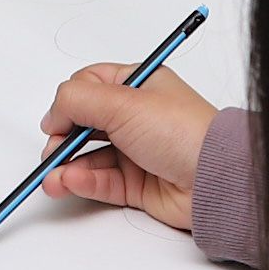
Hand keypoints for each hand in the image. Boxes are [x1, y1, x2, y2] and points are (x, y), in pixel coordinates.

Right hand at [38, 63, 217, 230]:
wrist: (216, 179)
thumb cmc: (184, 132)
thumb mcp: (123, 102)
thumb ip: (77, 101)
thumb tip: (52, 113)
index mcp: (138, 86)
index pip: (89, 86)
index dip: (68, 102)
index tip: (57, 120)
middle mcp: (137, 116)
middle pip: (84, 123)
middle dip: (63, 138)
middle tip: (53, 151)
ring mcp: (136, 151)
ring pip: (88, 157)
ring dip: (66, 166)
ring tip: (53, 177)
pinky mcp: (137, 184)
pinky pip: (100, 181)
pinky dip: (81, 181)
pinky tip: (70, 182)